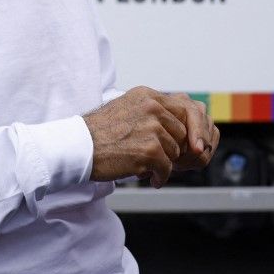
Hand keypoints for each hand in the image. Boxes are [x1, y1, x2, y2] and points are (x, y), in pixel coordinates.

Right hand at [83, 87, 217, 186]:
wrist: (79, 146)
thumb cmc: (99, 132)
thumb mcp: (127, 108)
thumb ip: (152, 111)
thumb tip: (179, 124)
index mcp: (147, 96)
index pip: (185, 108)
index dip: (192, 129)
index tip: (194, 145)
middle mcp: (152, 108)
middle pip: (183, 132)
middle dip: (174, 148)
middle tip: (160, 158)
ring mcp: (151, 128)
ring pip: (175, 152)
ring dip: (163, 163)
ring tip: (143, 165)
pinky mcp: (149, 150)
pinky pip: (166, 168)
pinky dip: (158, 177)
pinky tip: (147, 178)